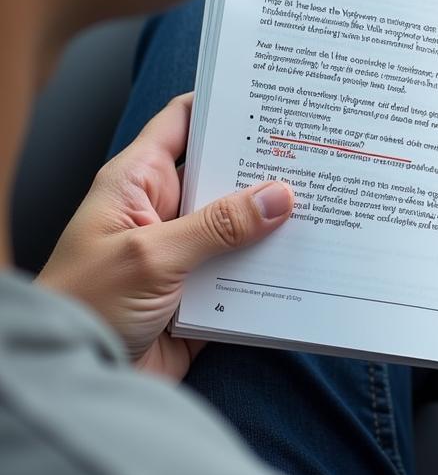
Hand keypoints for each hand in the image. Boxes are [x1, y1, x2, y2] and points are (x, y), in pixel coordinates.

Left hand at [37, 94, 292, 380]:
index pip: (183, 123)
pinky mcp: (203, 292)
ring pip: (242, 224)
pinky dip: (273, 267)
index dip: (222, 104)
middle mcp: (164, 210)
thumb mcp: (151, 256)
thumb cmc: (85, 305)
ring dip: (275, 220)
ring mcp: (185, 252)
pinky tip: (309, 257)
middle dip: (266, 165)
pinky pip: (246, 271)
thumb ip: (218, 225)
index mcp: (138, 183)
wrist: (74, 380)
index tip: (270, 94)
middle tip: (317, 149)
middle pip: (223, 173)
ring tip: (327, 200)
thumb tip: (281, 196)